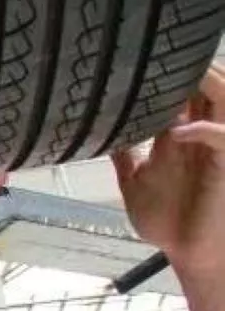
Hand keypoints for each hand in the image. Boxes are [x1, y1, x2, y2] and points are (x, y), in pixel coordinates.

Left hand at [113, 65, 224, 272]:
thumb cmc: (169, 220)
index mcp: (181, 134)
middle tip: (158, 56)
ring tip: (179, 78)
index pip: (180, 90)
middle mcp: (201, 134)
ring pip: (224, 98)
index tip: (134, 60)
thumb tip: (99, 134)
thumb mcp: (135, 185)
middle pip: (206, 84)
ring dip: (206, 84)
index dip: (163, 72)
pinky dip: (204, 131)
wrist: (188, 254)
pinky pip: (223, 138)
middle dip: (188, 66)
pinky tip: (179, 132)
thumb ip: (124, 158)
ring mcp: (215, 148)